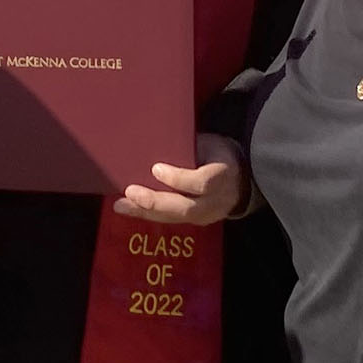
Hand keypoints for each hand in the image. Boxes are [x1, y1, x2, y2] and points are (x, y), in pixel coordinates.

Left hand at [115, 132, 246, 225]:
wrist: (241, 179)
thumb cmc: (218, 155)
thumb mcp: (210, 144)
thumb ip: (189, 148)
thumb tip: (155, 140)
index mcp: (222, 175)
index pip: (201, 183)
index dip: (178, 178)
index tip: (156, 169)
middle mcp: (215, 201)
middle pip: (185, 208)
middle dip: (155, 202)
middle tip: (130, 192)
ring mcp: (207, 215)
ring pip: (175, 218)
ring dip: (145, 212)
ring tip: (121, 205)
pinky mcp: (196, 222)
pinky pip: (171, 220)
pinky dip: (147, 214)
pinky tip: (128, 208)